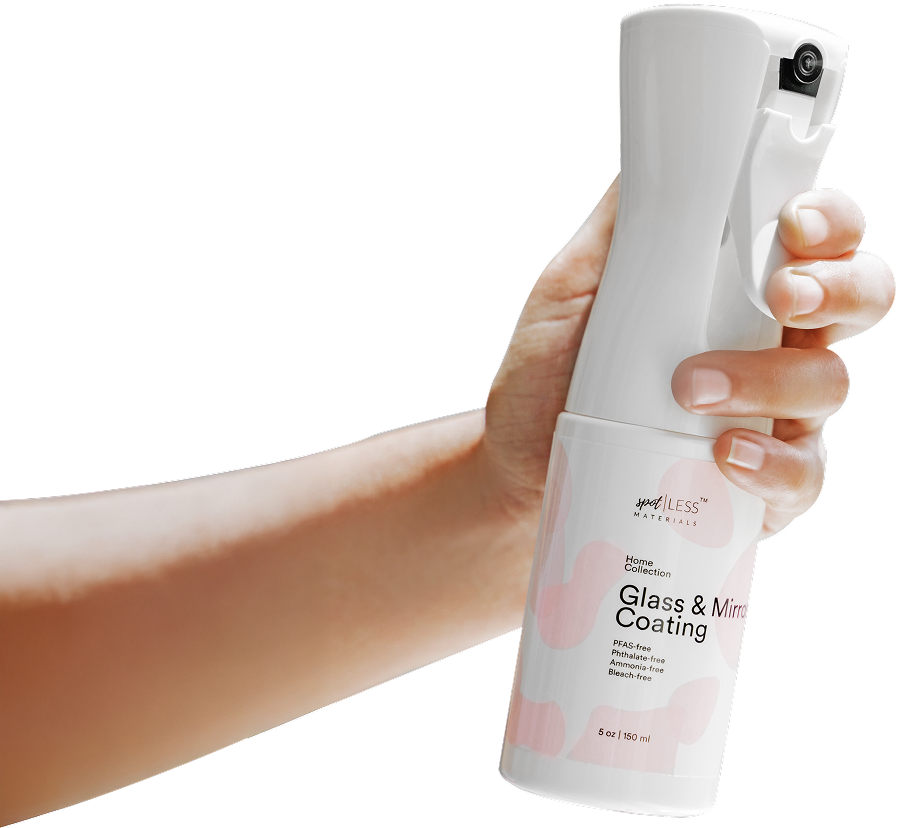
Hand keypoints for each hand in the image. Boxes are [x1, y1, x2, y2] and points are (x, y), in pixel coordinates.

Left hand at [484, 174, 894, 538]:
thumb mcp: (572, 288)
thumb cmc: (550, 372)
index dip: (827, 220)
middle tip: (779, 297)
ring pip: (827, 383)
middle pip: (857, 298)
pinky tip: (726, 453)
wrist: (518, 461)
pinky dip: (773, 462)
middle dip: (837, 289)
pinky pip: (800, 473)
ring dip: (771, 379)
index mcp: (734, 286)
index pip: (814, 238)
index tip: (793, 221)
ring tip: (692, 390)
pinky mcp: (758, 480)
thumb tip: (655, 156)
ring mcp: (769, 411)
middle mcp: (766, 342)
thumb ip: (622, 229)